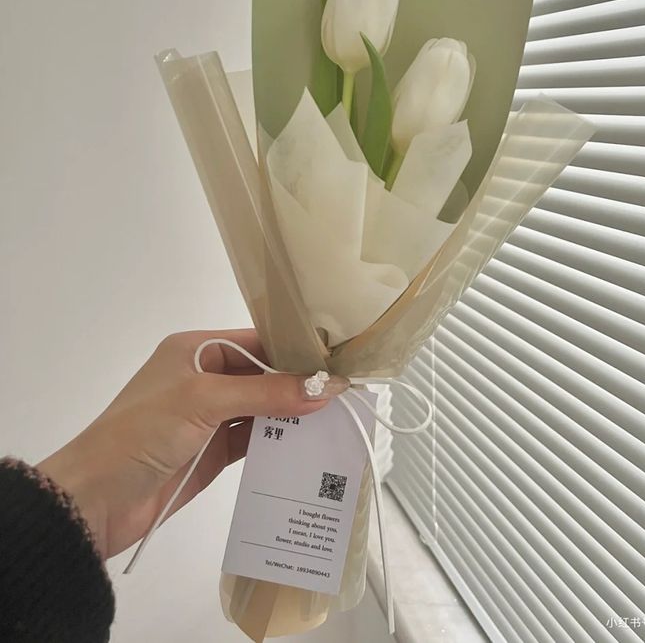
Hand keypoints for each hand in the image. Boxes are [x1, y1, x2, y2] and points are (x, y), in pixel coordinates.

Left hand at [37, 329, 347, 558]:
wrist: (96, 500)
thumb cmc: (142, 432)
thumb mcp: (204, 401)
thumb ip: (267, 393)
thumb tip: (327, 387)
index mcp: (197, 350)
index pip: (258, 341)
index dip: (296, 350)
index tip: (339, 359)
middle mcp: (206, 377)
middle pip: (265, 375)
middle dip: (302, 383)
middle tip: (349, 390)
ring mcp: (211, 416)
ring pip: (265, 408)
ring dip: (296, 414)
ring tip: (342, 416)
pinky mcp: (215, 451)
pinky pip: (257, 439)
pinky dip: (282, 441)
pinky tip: (313, 444)